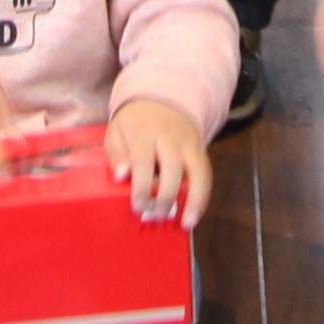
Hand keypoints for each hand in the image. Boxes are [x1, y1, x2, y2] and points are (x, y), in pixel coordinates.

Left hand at [106, 91, 213, 226]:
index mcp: (144, 132)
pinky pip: (206, 174)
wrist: (164, 99)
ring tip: (186, 223)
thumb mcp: (117, 131)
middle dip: (166, 195)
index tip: (138, 206)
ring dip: (194, 199)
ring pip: (198, 171)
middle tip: (155, 215)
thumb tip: (121, 177)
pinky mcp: (200, 151)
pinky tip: (194, 216)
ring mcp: (189, 144)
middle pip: (173, 167)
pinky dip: (203, 197)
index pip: (144, 160)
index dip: (142, 186)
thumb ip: (117, 154)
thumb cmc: (135, 123)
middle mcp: (170, 138)